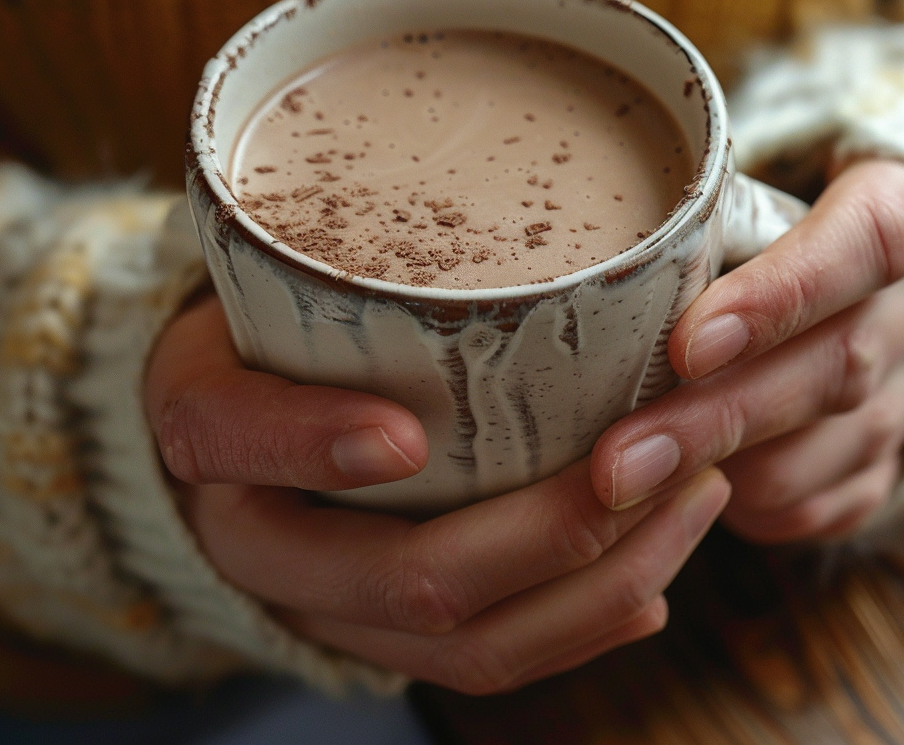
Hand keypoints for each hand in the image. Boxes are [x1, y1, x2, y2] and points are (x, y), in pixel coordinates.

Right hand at [146, 295, 729, 693]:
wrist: (239, 418)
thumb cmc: (271, 327)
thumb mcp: (258, 273)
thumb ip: (321, 258)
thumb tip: (457, 237)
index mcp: (208, 439)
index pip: (231, 440)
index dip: (315, 444)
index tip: (403, 431)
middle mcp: (261, 551)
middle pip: (405, 583)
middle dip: (551, 535)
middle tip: (659, 460)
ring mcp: (336, 611)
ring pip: (472, 646)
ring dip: (601, 583)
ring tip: (694, 498)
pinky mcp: (395, 638)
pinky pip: (494, 665)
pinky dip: (586, 627)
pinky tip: (656, 579)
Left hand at [590, 159, 903, 542]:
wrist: (837, 274)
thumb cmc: (749, 223)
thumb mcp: (731, 192)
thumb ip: (689, 219)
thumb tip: (576, 265)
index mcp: (897, 203)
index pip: (872, 236)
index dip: (786, 294)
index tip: (686, 346)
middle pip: (841, 360)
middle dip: (721, 417)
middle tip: (619, 463)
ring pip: (844, 442)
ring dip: (737, 474)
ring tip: (636, 480)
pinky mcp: (900, 455)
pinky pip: (842, 501)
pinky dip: (765, 509)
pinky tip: (701, 499)